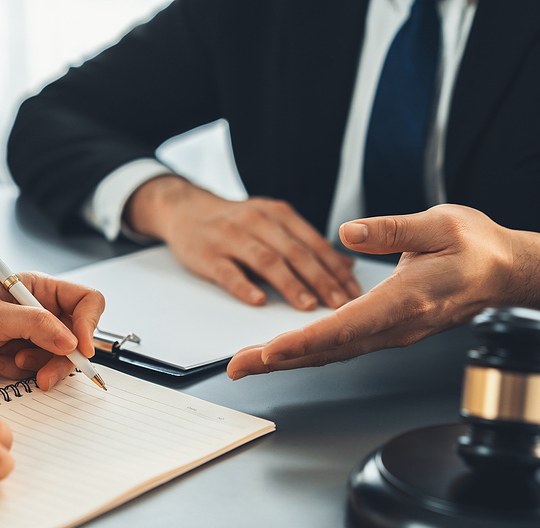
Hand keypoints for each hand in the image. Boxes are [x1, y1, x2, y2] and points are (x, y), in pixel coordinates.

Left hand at [0, 272, 104, 390]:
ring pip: (57, 357)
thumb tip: (72, 341)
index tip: (82, 349)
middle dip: (61, 358)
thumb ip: (36, 325)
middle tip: (44, 375)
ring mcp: (28, 334)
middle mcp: (38, 309)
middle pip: (75, 336)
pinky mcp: (16, 354)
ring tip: (9, 361)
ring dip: (37, 366)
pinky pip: (35, 369)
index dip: (89, 324)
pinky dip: (18, 371)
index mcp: (38, 288)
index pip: (85, 301)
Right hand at [125, 176, 360, 309]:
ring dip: (290, 284)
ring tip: (308, 306)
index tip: (354, 291)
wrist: (186, 209)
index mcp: (278, 215)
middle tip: (340, 304)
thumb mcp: (274, 224)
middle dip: (321, 279)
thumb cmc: (236, 223)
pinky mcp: (207, 254)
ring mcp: (231, 237)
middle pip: (295, 252)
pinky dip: (244, 287)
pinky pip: (228, 272)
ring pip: (266, 261)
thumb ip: (307, 244)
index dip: (335, 267)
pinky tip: (259, 301)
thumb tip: (348, 265)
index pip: (314, 243)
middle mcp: (258, 222)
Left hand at [228, 204, 539, 377]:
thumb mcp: (440, 224)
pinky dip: (309, 351)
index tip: (269, 351)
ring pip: (333, 352)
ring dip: (288, 360)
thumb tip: (347, 234)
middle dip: (279, 360)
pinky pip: (343, 346)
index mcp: (406, 300)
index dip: (304, 341)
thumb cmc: (476, 248)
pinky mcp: (389, 331)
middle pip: (329, 349)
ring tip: (248, 362)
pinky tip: (286, 351)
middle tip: (236, 367)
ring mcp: (392, 333)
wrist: (506, 274)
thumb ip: (392, 230)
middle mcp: (396, 326)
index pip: (345, 326)